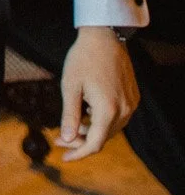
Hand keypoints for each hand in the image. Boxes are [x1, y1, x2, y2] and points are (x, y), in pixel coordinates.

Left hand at [57, 26, 138, 161]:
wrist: (105, 36)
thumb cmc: (83, 59)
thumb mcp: (70, 86)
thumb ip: (69, 115)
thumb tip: (66, 139)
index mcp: (107, 110)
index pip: (94, 144)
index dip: (78, 154)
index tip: (64, 157)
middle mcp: (124, 110)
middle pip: (103, 137)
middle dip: (80, 141)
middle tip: (60, 139)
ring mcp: (131, 104)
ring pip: (111, 129)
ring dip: (92, 131)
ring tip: (72, 126)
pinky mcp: (133, 97)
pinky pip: (118, 117)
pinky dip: (103, 121)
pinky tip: (88, 113)